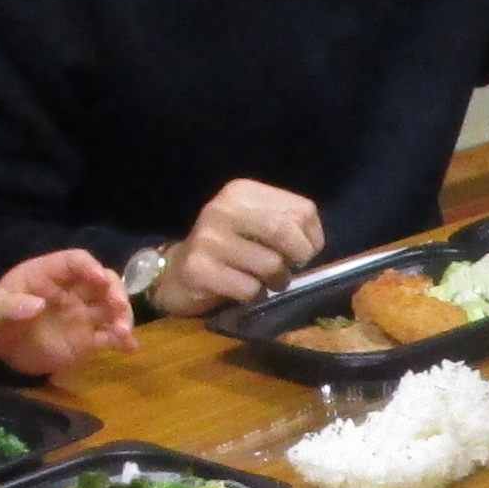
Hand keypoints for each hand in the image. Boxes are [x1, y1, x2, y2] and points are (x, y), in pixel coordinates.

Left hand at [0, 248, 136, 376]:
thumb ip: (8, 306)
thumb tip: (36, 305)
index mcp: (49, 274)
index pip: (76, 261)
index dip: (89, 266)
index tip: (99, 278)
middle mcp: (72, 290)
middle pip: (103, 281)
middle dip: (115, 290)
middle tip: (119, 306)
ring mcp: (82, 315)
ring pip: (112, 308)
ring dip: (123, 316)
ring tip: (121, 332)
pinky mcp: (86, 340)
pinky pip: (109, 336)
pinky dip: (123, 340)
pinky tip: (131, 348)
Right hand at [157, 180, 322, 315]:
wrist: (176, 272)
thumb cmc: (228, 249)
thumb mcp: (256, 224)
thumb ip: (288, 225)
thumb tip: (311, 245)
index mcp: (242, 191)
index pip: (302, 210)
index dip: (312, 238)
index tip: (302, 253)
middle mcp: (223, 208)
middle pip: (285, 230)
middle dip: (297, 257)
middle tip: (289, 270)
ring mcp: (208, 238)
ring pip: (270, 264)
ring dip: (276, 280)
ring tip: (264, 281)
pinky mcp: (198, 269)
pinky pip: (249, 288)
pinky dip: (254, 295)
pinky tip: (241, 290)